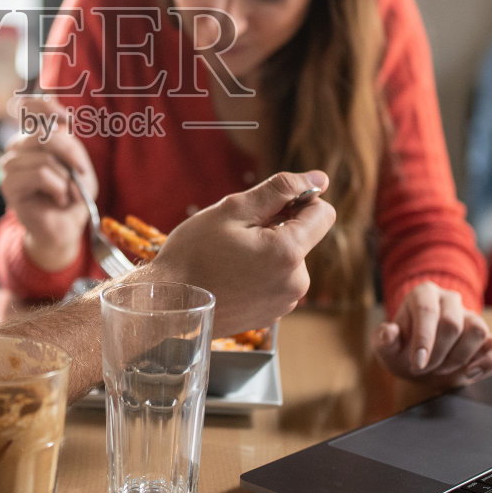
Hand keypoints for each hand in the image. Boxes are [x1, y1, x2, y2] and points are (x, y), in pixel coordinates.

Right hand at [0, 98, 93, 271]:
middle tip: (81, 174)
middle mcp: (17, 146)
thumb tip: (59, 124)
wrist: (65, 227)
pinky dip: (59, 188)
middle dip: (72, 155)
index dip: (48, 107)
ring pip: (45, 157)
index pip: (31, 106)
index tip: (68, 121)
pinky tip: (58, 199)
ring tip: (67, 193)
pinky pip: (41, 174)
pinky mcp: (8, 184)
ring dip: (66, 178)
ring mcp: (9, 164)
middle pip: (46, 134)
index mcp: (33, 136)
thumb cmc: (72, 193)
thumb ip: (67, 140)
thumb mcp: (77, 162)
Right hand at [139, 171, 332, 337]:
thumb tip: (318, 178)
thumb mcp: (233, 210)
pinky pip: (278, 279)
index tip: (269, 204)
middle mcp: (296, 282)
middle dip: (278, 227)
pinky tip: (231, 274)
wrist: (168, 305)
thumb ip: (280, 190)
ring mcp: (285, 302)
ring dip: (269, 249)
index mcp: (288, 253)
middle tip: (237, 234)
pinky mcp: (273, 313)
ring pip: (289, 258)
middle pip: (304, 236)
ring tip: (231, 256)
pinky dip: (262, 271)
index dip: (300, 201)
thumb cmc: (194, 254)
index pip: (323, 214)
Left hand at [373, 282, 491, 388]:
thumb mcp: (387, 348)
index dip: (423, 339)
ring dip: (458, 358)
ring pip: (477, 330)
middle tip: (425, 368)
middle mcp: (450, 300)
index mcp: (423, 294)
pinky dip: (489, 362)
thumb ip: (384, 340)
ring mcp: (472, 317)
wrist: (422, 362)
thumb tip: (388, 331)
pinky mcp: (489, 338)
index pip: (427, 310)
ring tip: (442, 369)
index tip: (417, 363)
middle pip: (452, 323)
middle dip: (437, 353)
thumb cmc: (403, 350)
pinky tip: (471, 373)